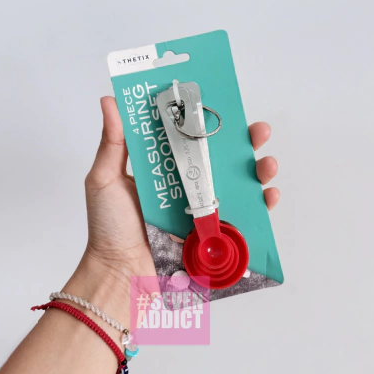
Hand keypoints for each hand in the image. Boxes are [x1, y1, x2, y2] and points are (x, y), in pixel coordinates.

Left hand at [82, 97, 278, 279]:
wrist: (121, 273)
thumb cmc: (109, 228)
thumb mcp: (105, 179)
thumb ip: (113, 142)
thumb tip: (110, 100)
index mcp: (163, 168)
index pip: (190, 137)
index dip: (209, 122)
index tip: (223, 105)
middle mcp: (186, 185)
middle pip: (221, 158)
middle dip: (244, 142)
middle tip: (257, 131)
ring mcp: (202, 208)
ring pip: (238, 184)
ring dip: (258, 170)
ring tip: (266, 163)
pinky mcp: (212, 233)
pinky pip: (243, 217)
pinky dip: (261, 206)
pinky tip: (268, 195)